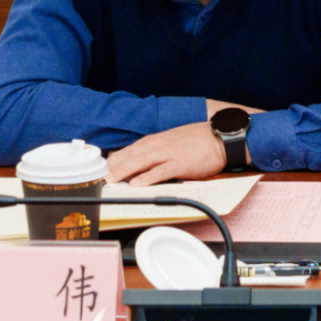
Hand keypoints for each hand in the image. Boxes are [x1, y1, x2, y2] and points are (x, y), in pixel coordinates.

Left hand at [106, 122, 226, 185]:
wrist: (221, 136)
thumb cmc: (199, 140)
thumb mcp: (175, 140)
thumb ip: (159, 148)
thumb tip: (143, 157)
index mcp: (158, 140)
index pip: (132, 149)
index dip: (116, 158)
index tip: (103, 166)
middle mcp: (160, 145)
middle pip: (132, 155)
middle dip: (115, 165)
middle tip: (100, 175)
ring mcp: (170, 154)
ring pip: (142, 162)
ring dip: (125, 170)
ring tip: (111, 179)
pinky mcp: (181, 163)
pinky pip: (161, 171)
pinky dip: (148, 177)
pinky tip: (137, 183)